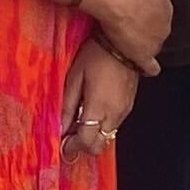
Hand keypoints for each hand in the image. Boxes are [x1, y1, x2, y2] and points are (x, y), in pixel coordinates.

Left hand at [65, 39, 140, 153]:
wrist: (125, 43)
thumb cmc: (97, 54)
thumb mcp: (75, 77)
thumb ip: (68, 106)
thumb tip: (60, 127)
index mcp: (99, 108)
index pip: (86, 141)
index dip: (72, 146)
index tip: (62, 143)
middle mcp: (114, 114)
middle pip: (99, 145)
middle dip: (83, 145)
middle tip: (69, 136)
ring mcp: (124, 111)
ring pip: (107, 137)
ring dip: (92, 135)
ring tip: (79, 121)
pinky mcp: (129, 106)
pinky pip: (114, 125)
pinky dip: (101, 126)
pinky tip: (92, 112)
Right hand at [83, 0, 171, 71]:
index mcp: (166, 9)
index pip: (161, 19)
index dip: (150, 20)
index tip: (142, 20)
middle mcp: (164, 27)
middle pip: (158, 34)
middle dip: (148, 33)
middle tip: (132, 31)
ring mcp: (154, 43)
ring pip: (153, 48)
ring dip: (145, 48)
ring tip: (132, 48)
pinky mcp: (143, 55)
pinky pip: (150, 66)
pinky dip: (150, 69)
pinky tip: (148, 71)